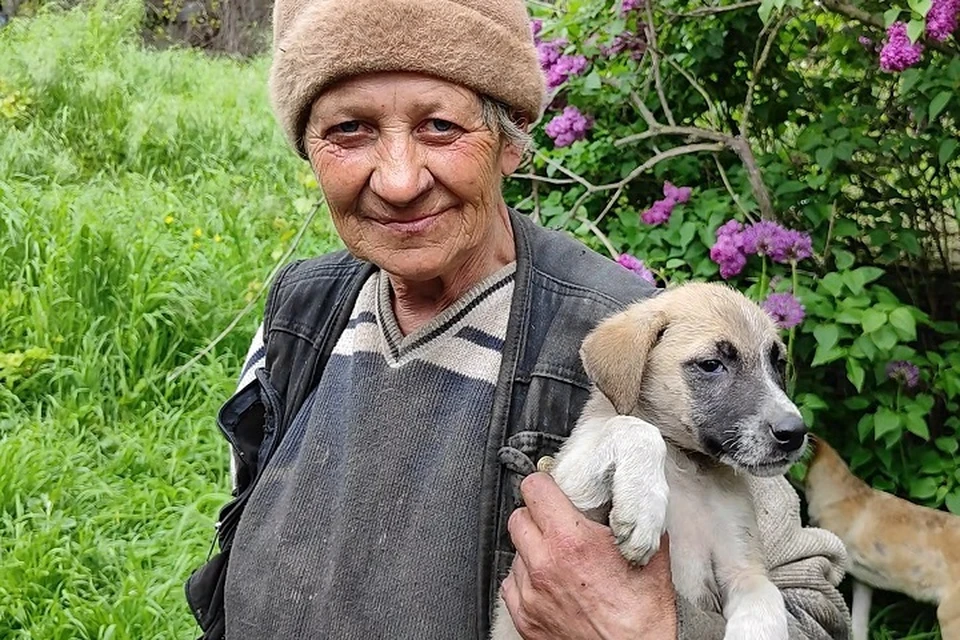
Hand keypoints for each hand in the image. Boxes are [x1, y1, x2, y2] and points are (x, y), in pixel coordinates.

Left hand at [501, 472, 676, 639]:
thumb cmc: (643, 617)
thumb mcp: (651, 556)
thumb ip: (635, 521)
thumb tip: (633, 500)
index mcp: (572, 541)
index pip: (535, 489)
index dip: (544, 484)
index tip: (552, 489)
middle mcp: (545, 563)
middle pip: (518, 517)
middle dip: (536, 515)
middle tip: (556, 523)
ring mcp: (531, 592)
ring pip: (515, 551)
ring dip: (532, 549)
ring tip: (558, 558)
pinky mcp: (525, 616)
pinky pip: (511, 583)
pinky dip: (526, 579)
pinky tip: (549, 582)